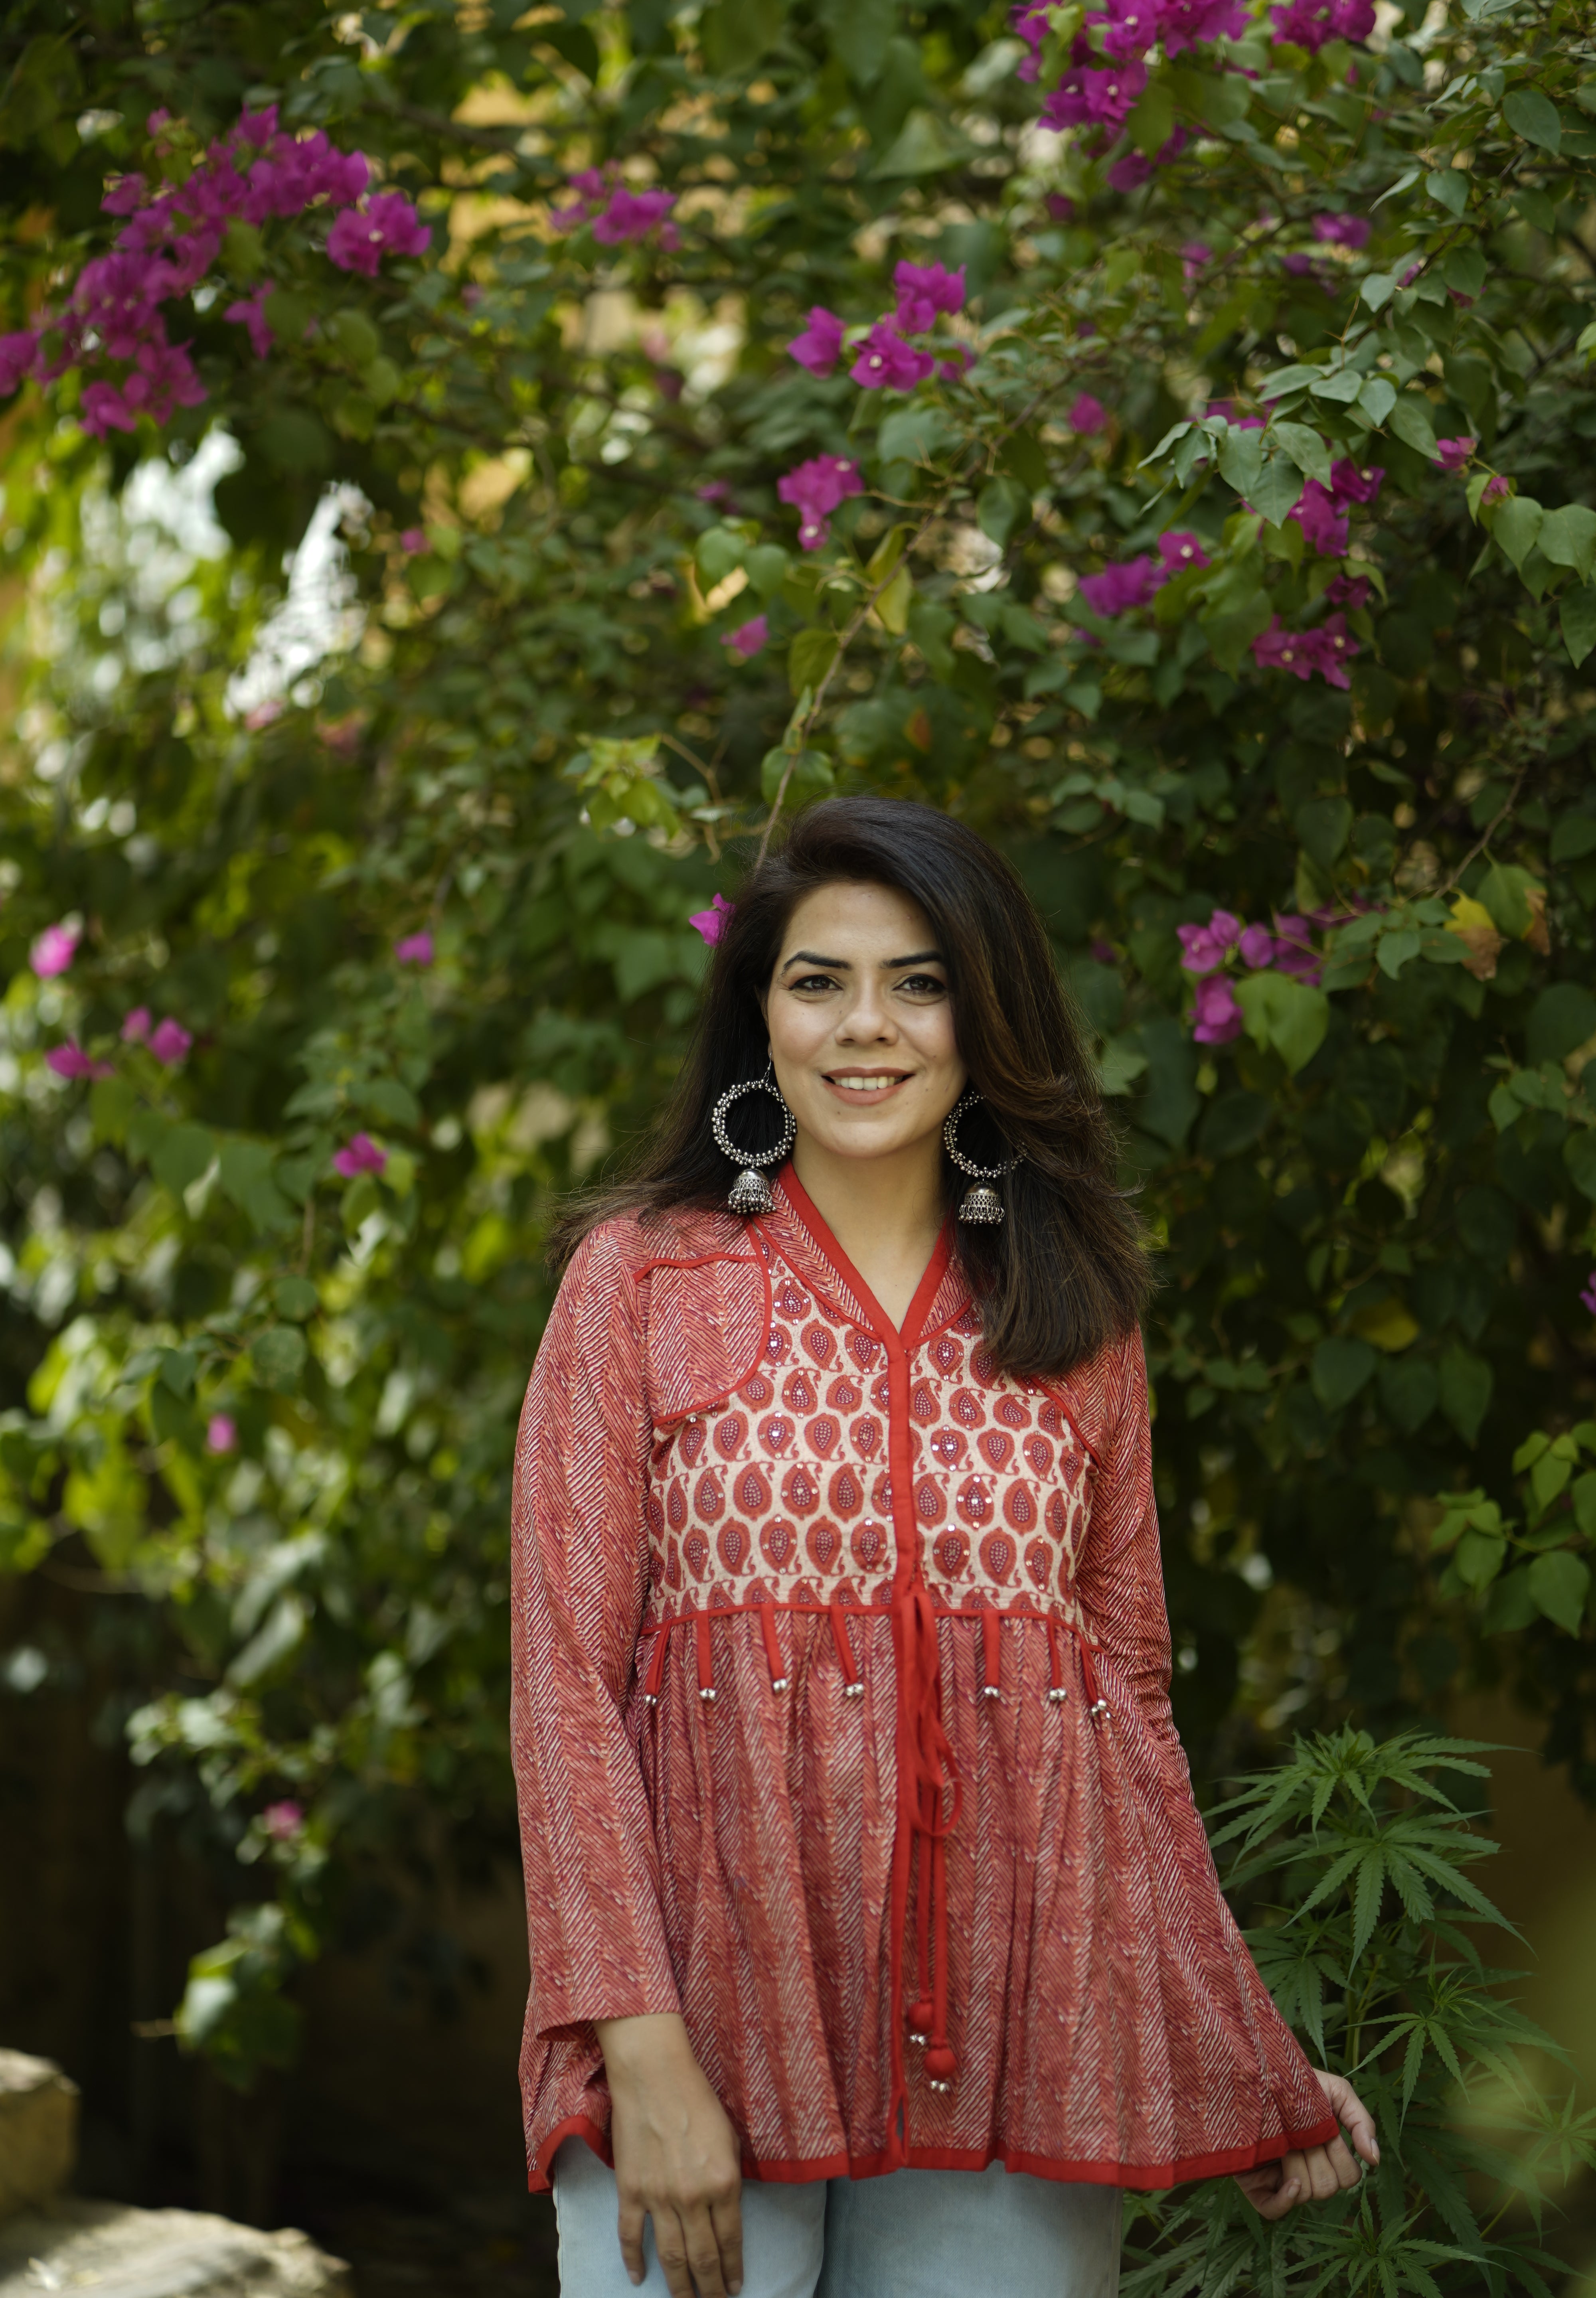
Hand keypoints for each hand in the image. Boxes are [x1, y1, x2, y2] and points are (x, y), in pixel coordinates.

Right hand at [596, 2012, 743, 2296]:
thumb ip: (730, 2177)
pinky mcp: (631, 2190)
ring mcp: (659, 2197)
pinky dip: (633, 2260)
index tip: (735, 2288)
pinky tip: (638, 2278)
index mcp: (723, 2183)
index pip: (731, 2241)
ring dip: (680, 2286)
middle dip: (710, 2289)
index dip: (733, 2270)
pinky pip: (631, 2235)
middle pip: (703, 2258)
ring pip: (671, 2256)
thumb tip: (727, 2211)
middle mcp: (693, 2197)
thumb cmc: (698, 2099)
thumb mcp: (730, 2138)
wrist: (654, 2075)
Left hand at [1234, 2068, 1378, 2220]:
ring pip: (1306, 2194)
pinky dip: (1285, 2199)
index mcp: (1328, 2155)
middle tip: (1299, 2131)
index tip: (1324, 2126)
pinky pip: (1274, 2210)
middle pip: (1328, 2188)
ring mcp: (1282, 2181)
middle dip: (1315, 2156)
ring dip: (1296, 2163)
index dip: (1338, 2152)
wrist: (1253, 2074)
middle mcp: (1308, 2172)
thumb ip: (1361, 2121)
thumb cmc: (1296, 2082)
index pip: (1350, 2176)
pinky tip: (1287, 2179)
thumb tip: (1375, 2160)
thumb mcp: (1335, 2092)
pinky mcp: (1256, 2185)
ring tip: (1282, 2139)